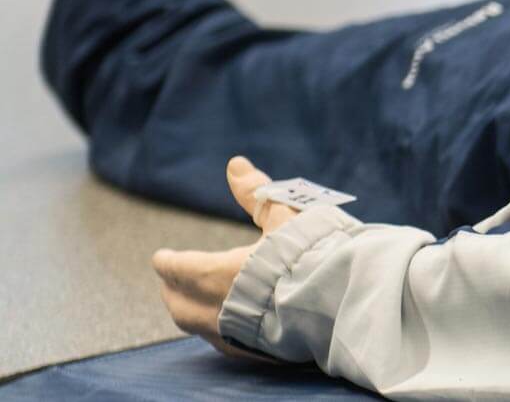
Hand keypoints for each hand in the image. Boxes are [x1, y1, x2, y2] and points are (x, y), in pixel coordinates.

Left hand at [152, 157, 296, 358]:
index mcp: (217, 273)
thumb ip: (256, 192)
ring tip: (193, 300)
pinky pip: (220, 340)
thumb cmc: (312, 252)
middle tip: (172, 278)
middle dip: (172, 288)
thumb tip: (235, 164)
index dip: (167, 261)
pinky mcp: (253, 352)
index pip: (177, 269)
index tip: (161, 257)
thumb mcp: (286, 214)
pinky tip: (225, 321)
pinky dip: (213, 327)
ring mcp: (234, 335)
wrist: (341, 299)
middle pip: (178, 303)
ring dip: (188, 309)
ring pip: (195, 325)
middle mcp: (217, 309)